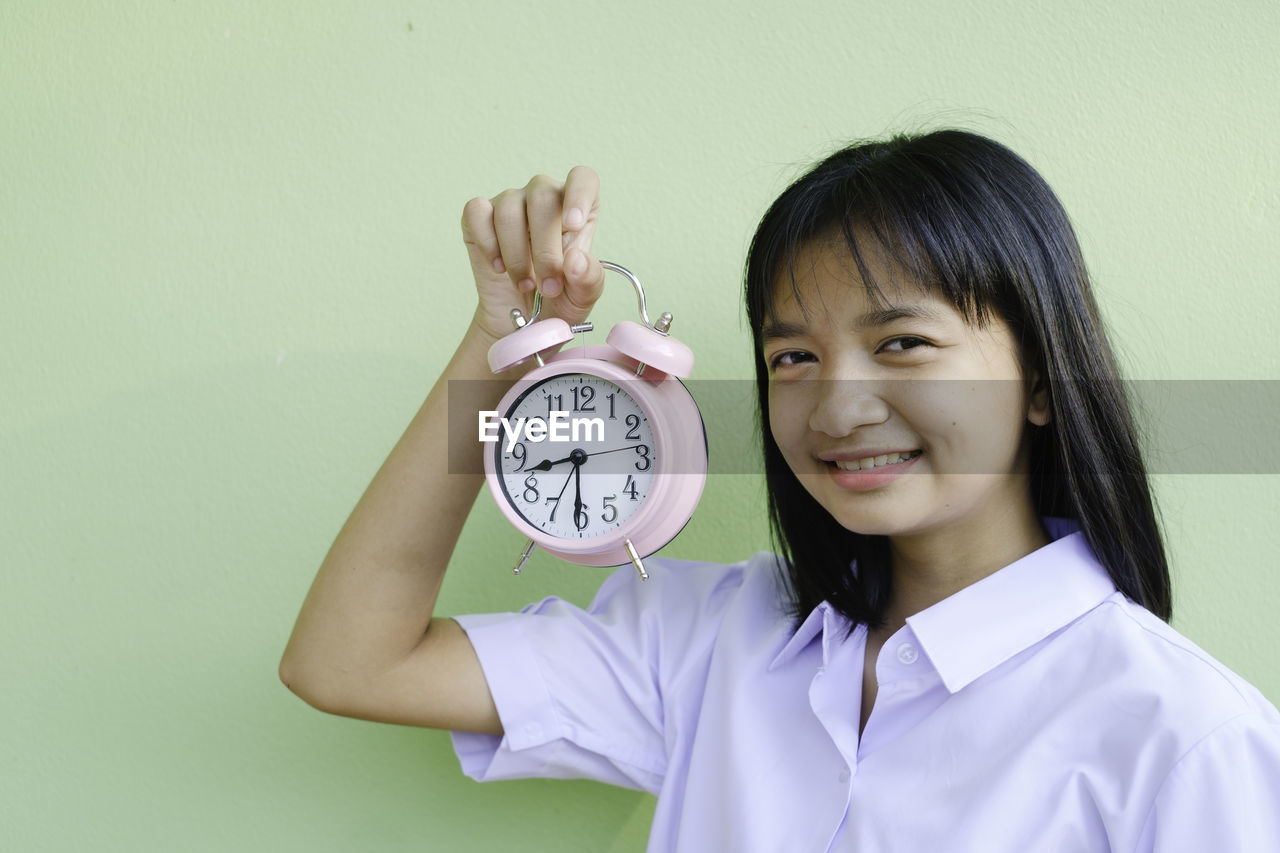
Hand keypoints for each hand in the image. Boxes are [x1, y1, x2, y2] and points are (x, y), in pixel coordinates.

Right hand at [461, 166, 605, 342]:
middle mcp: (544, 197)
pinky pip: (477, 212)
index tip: (573, 224)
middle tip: (548, 287)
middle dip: (545, 250)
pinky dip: (487, 243)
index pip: (583, 178)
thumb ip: (588, 280)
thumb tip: (575, 260)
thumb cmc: (556, 300)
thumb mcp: (581, 299)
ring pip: (509, 209)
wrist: (520, 321)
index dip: (579, 195)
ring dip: (517, 255)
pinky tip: (498, 267)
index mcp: (579, 209)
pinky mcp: (480, 215)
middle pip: (542, 198)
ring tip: (524, 285)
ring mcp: (511, 203)